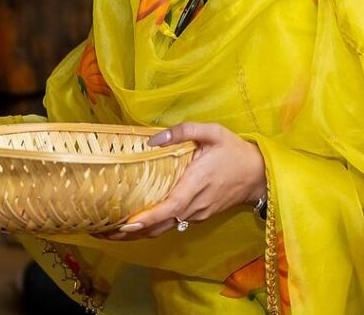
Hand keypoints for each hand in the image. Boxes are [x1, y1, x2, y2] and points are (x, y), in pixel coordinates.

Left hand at [106, 122, 265, 239]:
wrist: (260, 175)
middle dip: (133, 231)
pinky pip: (172, 224)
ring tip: (111, 231)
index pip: (170, 207)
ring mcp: (197, 213)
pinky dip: (153, 227)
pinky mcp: (199, 215)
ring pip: (165, 227)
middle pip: (161, 224)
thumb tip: (153, 139)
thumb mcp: (213, 132)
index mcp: (196, 183)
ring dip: (140, 232)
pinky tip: (136, 224)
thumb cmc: (235, 151)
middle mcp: (195, 204)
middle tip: (104, 231)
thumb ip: (184, 131)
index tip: (127, 224)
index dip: (148, 217)